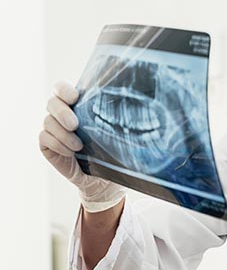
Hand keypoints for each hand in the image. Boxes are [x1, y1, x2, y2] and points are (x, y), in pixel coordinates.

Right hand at [39, 81, 124, 211]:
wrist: (103, 180)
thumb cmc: (113, 151)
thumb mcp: (118, 132)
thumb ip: (119, 117)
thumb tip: (138, 106)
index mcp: (79, 105)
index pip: (61, 89)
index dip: (63, 90)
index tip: (75, 97)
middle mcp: (62, 114)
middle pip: (51, 102)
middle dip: (62, 112)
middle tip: (75, 124)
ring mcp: (53, 129)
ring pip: (48, 122)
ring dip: (63, 134)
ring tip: (79, 146)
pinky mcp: (47, 144)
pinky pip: (44, 138)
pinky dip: (57, 144)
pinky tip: (71, 152)